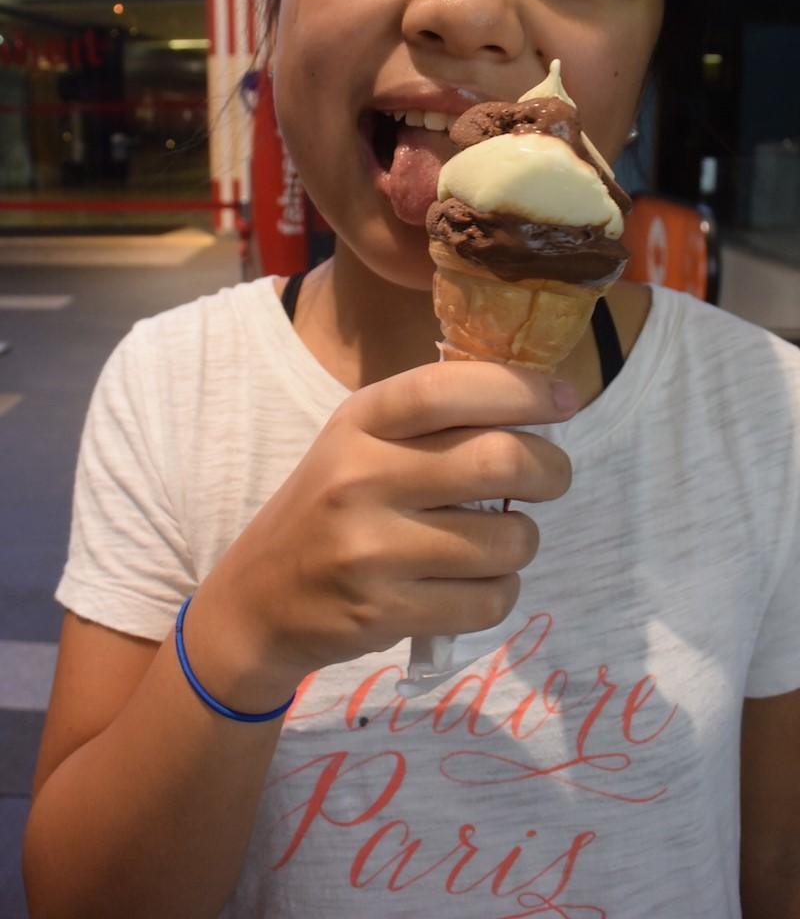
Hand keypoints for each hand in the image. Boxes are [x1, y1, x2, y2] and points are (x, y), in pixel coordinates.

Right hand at [203, 361, 574, 686]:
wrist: (257, 599)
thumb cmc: (329, 507)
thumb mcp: (359, 443)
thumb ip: (431, 421)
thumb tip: (539, 402)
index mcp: (359, 421)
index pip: (449, 388)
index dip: (520, 390)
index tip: (564, 400)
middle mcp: (361, 476)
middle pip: (500, 461)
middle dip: (550, 470)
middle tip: (551, 477)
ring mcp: (370, 549)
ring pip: (507, 541)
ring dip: (524, 541)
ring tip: (498, 540)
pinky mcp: (383, 612)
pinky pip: (489, 601)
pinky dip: (501, 592)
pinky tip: (474, 583)